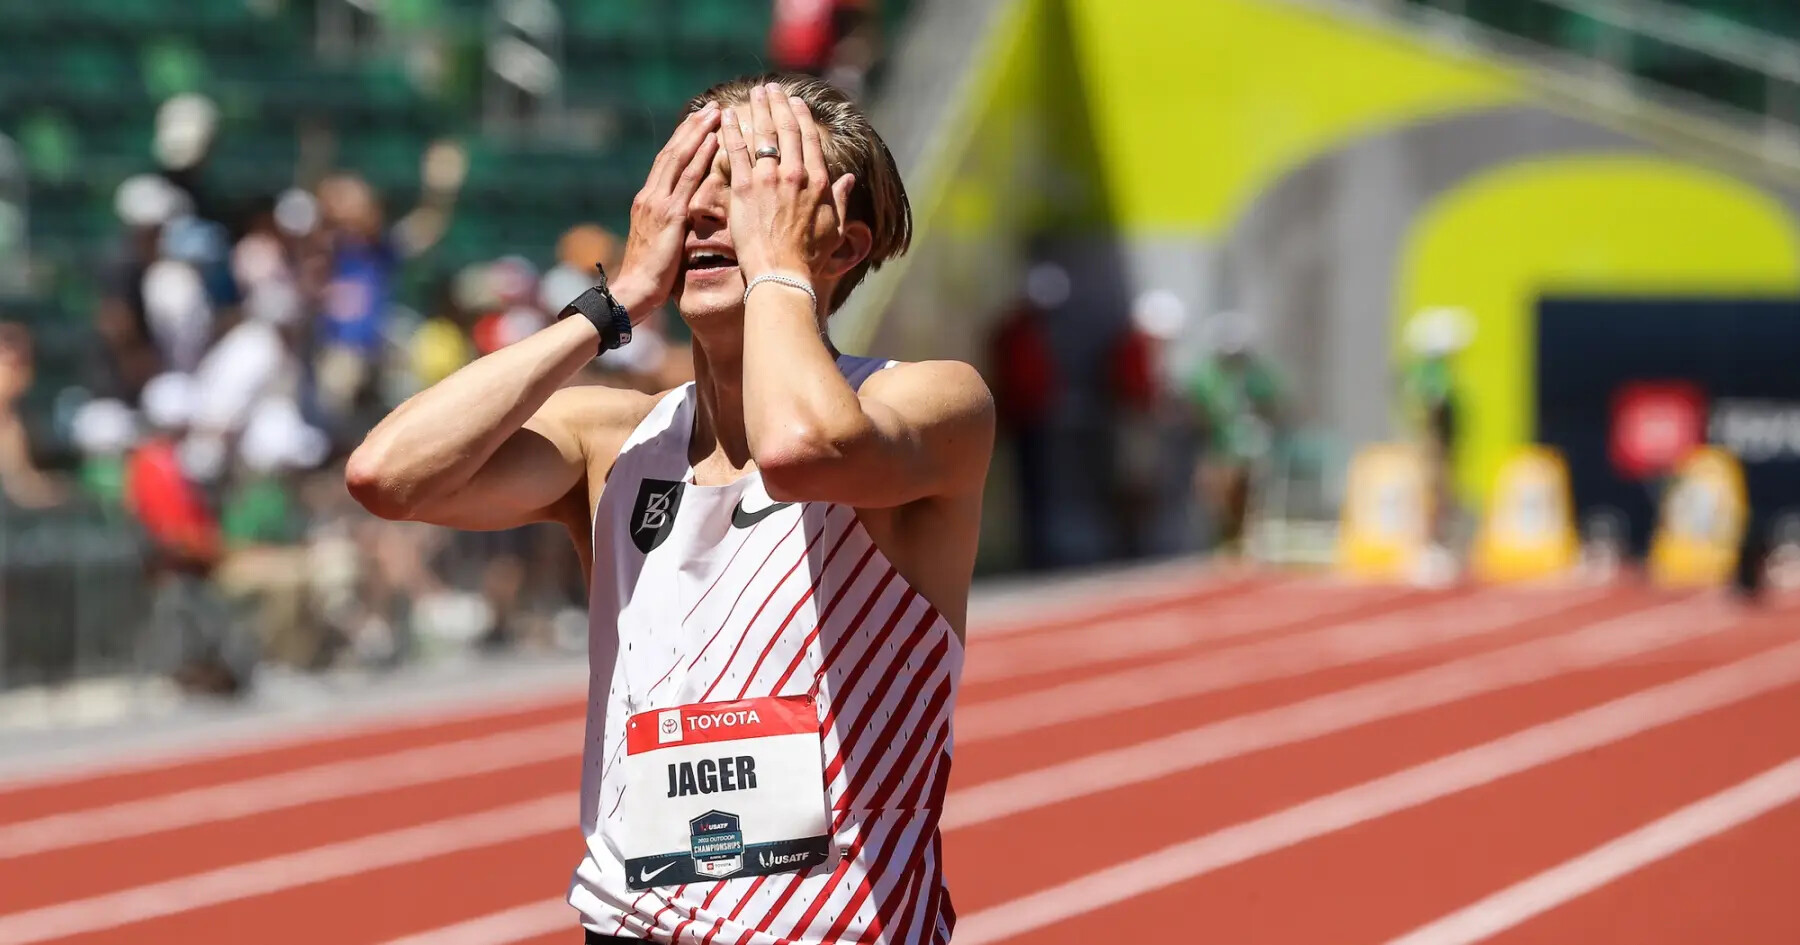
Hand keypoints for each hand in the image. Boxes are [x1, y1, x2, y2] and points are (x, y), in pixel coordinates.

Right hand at [614, 104, 720, 319]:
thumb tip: (686, 215)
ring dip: (699, 133)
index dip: (683, 140)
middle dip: (692, 128)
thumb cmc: (650, 275)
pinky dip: (701, 157)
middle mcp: (649, 195)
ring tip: (716, 114)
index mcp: (646, 200)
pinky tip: (715, 141)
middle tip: (712, 108)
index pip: (666, 162)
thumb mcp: (660, 242)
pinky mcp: (669, 215)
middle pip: (673, 152)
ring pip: (679, 158)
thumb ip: (671, 223)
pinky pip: (687, 179)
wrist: (634, 291)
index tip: (699, 123)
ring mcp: (657, 203)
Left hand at [720, 83, 854, 288]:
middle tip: (771, 88)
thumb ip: (842, 199)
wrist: (782, 275)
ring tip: (754, 94)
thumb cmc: (810, 258)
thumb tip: (850, 179)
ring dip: (757, 110)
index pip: (810, 139)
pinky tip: (724, 117)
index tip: (796, 102)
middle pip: (786, 130)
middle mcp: (794, 175)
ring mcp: (768, 180)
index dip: (802, 117)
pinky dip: (730, 132)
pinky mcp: (744, 190)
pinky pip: (736, 153)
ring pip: (762, 135)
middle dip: (778, 105)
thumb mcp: (836, 228)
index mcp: (818, 182)